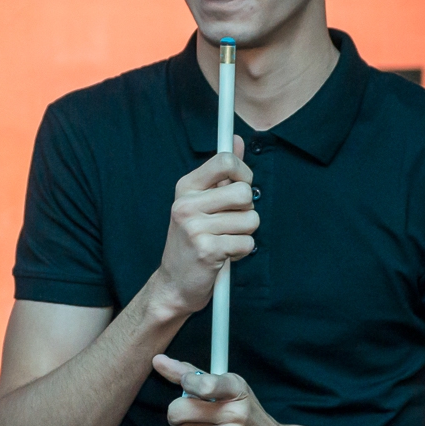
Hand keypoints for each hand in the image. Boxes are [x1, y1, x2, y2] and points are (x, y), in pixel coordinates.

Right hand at [148, 147, 256, 319]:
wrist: (174, 284)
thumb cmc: (192, 241)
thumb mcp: (200, 202)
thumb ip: (221, 173)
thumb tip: (238, 141)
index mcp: (185, 188)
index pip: (225, 161)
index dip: (244, 172)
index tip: (242, 185)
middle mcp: (186, 204)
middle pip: (244, 192)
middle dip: (247, 210)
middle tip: (231, 223)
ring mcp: (195, 227)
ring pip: (250, 219)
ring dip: (245, 234)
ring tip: (225, 241)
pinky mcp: (206, 250)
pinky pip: (247, 243)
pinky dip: (242, 252)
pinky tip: (224, 255)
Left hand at [151, 355, 311, 425]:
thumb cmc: (249, 419)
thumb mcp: (230, 391)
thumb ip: (194, 375)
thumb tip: (159, 360)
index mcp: (236, 388)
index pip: (201, 382)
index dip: (186, 384)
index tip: (190, 386)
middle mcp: (236, 411)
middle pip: (179, 409)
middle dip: (179, 415)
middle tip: (194, 417)